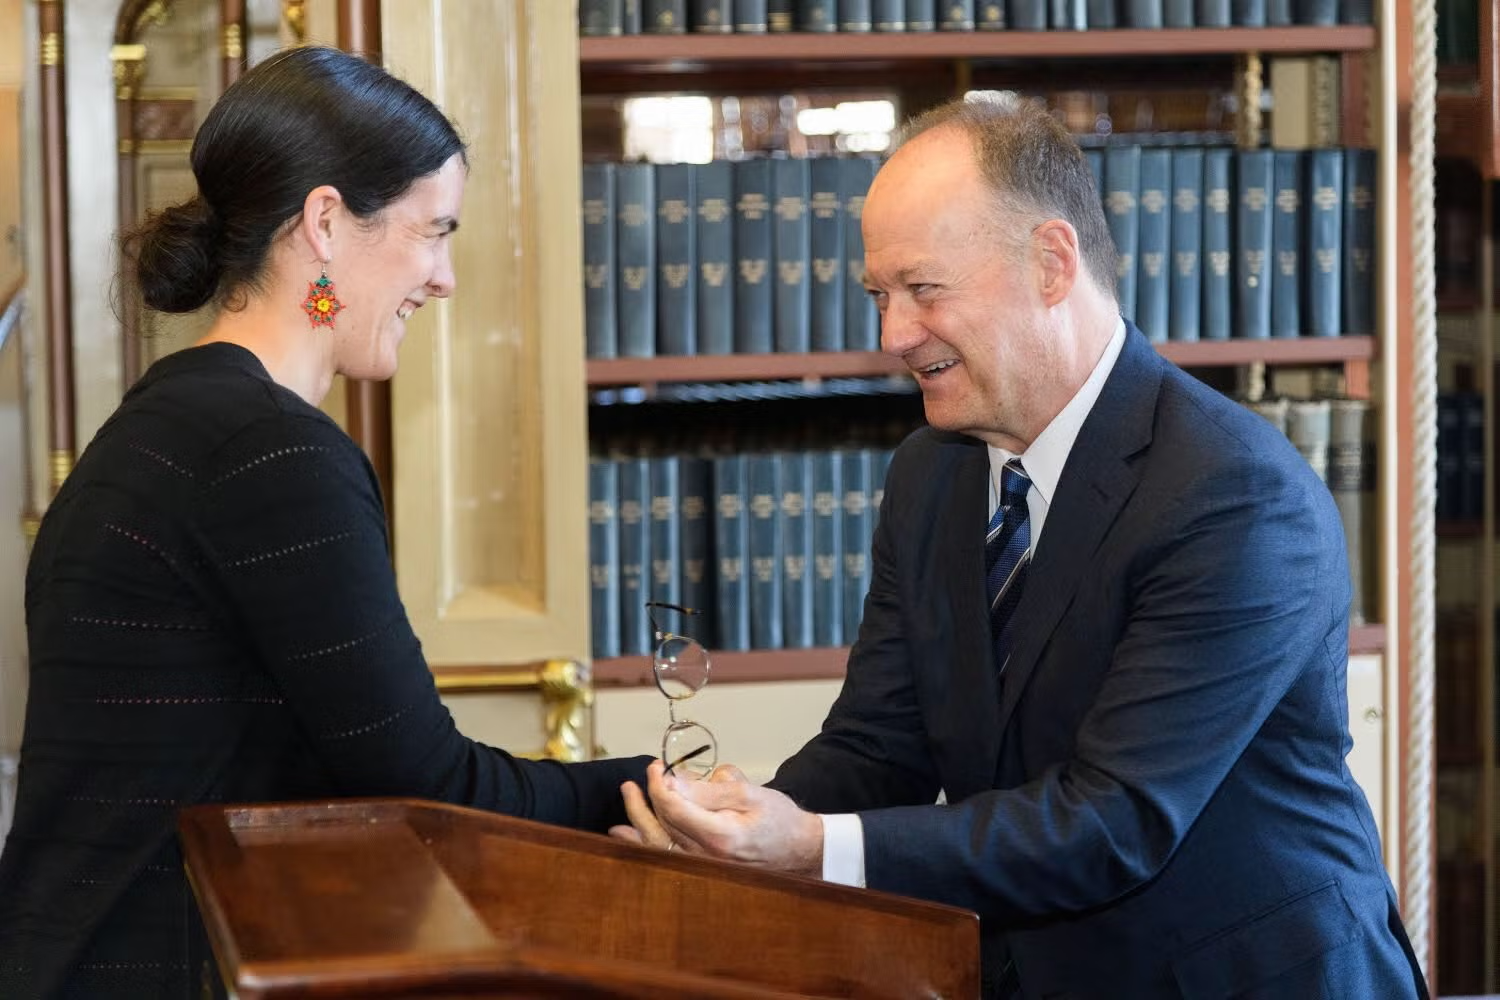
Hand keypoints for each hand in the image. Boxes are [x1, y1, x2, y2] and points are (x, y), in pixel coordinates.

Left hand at [624, 760, 824, 876]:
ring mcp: (703, 867)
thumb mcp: (747, 794)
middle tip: (646, 774)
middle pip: (663, 823)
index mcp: (719, 836)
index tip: (658, 767)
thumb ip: (708, 790)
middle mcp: (706, 857)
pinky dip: (643, 842)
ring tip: (628, 794)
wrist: (802, 852)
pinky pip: (665, 855)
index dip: (660, 784)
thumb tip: (673, 783)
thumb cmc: (780, 821)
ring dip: (639, 817)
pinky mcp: (703, 869)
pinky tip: (624, 832)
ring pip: (659, 840)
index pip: (673, 807)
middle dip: (649, 795)